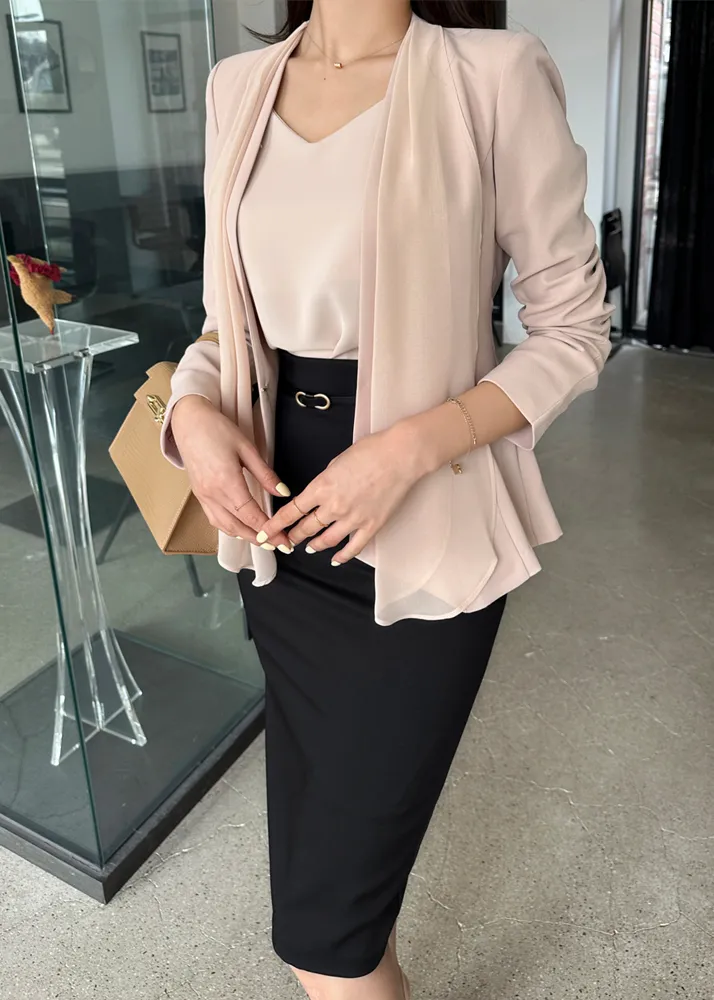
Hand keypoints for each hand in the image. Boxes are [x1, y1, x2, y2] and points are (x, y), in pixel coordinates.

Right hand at [171, 395, 292, 550]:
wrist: (189, 420)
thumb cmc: (217, 429)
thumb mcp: (247, 449)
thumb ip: (265, 475)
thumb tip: (283, 492)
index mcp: (226, 482)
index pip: (251, 515)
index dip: (269, 530)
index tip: (283, 539)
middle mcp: (212, 493)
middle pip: (238, 526)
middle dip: (260, 539)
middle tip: (278, 544)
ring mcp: (203, 495)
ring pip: (224, 526)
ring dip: (244, 536)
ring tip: (262, 540)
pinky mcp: (198, 494)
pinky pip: (214, 519)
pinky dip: (229, 528)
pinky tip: (240, 528)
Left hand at [256, 421, 426, 564]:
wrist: (400, 455)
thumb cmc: (371, 451)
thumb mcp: (336, 461)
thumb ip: (325, 481)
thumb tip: (320, 492)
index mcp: (321, 487)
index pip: (291, 511)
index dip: (275, 524)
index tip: (266, 532)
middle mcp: (333, 506)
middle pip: (306, 527)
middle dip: (294, 535)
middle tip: (287, 540)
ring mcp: (352, 519)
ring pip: (326, 540)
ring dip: (315, 545)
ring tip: (310, 547)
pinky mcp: (371, 526)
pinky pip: (353, 547)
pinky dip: (342, 556)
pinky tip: (336, 559)